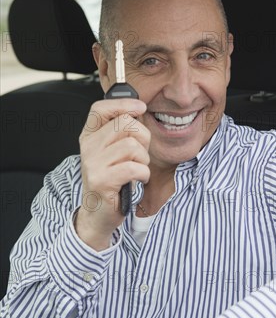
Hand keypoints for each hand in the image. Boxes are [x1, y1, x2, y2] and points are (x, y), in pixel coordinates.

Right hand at [75, 98, 150, 249]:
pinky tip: (138, 180)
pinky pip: (134, 167)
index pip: (100, 108)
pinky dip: (144, 174)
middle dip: (143, 137)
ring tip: (137, 169)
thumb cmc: (111, 181)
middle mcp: (88, 147)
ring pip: (132, 145)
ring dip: (144, 159)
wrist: (98, 214)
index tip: (140, 107)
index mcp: (89, 136)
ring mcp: (93, 163)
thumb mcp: (113, 152)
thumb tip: (139, 110)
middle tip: (140, 154)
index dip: (123, 103)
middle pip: (125, 124)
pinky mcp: (102, 180)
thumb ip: (121, 132)